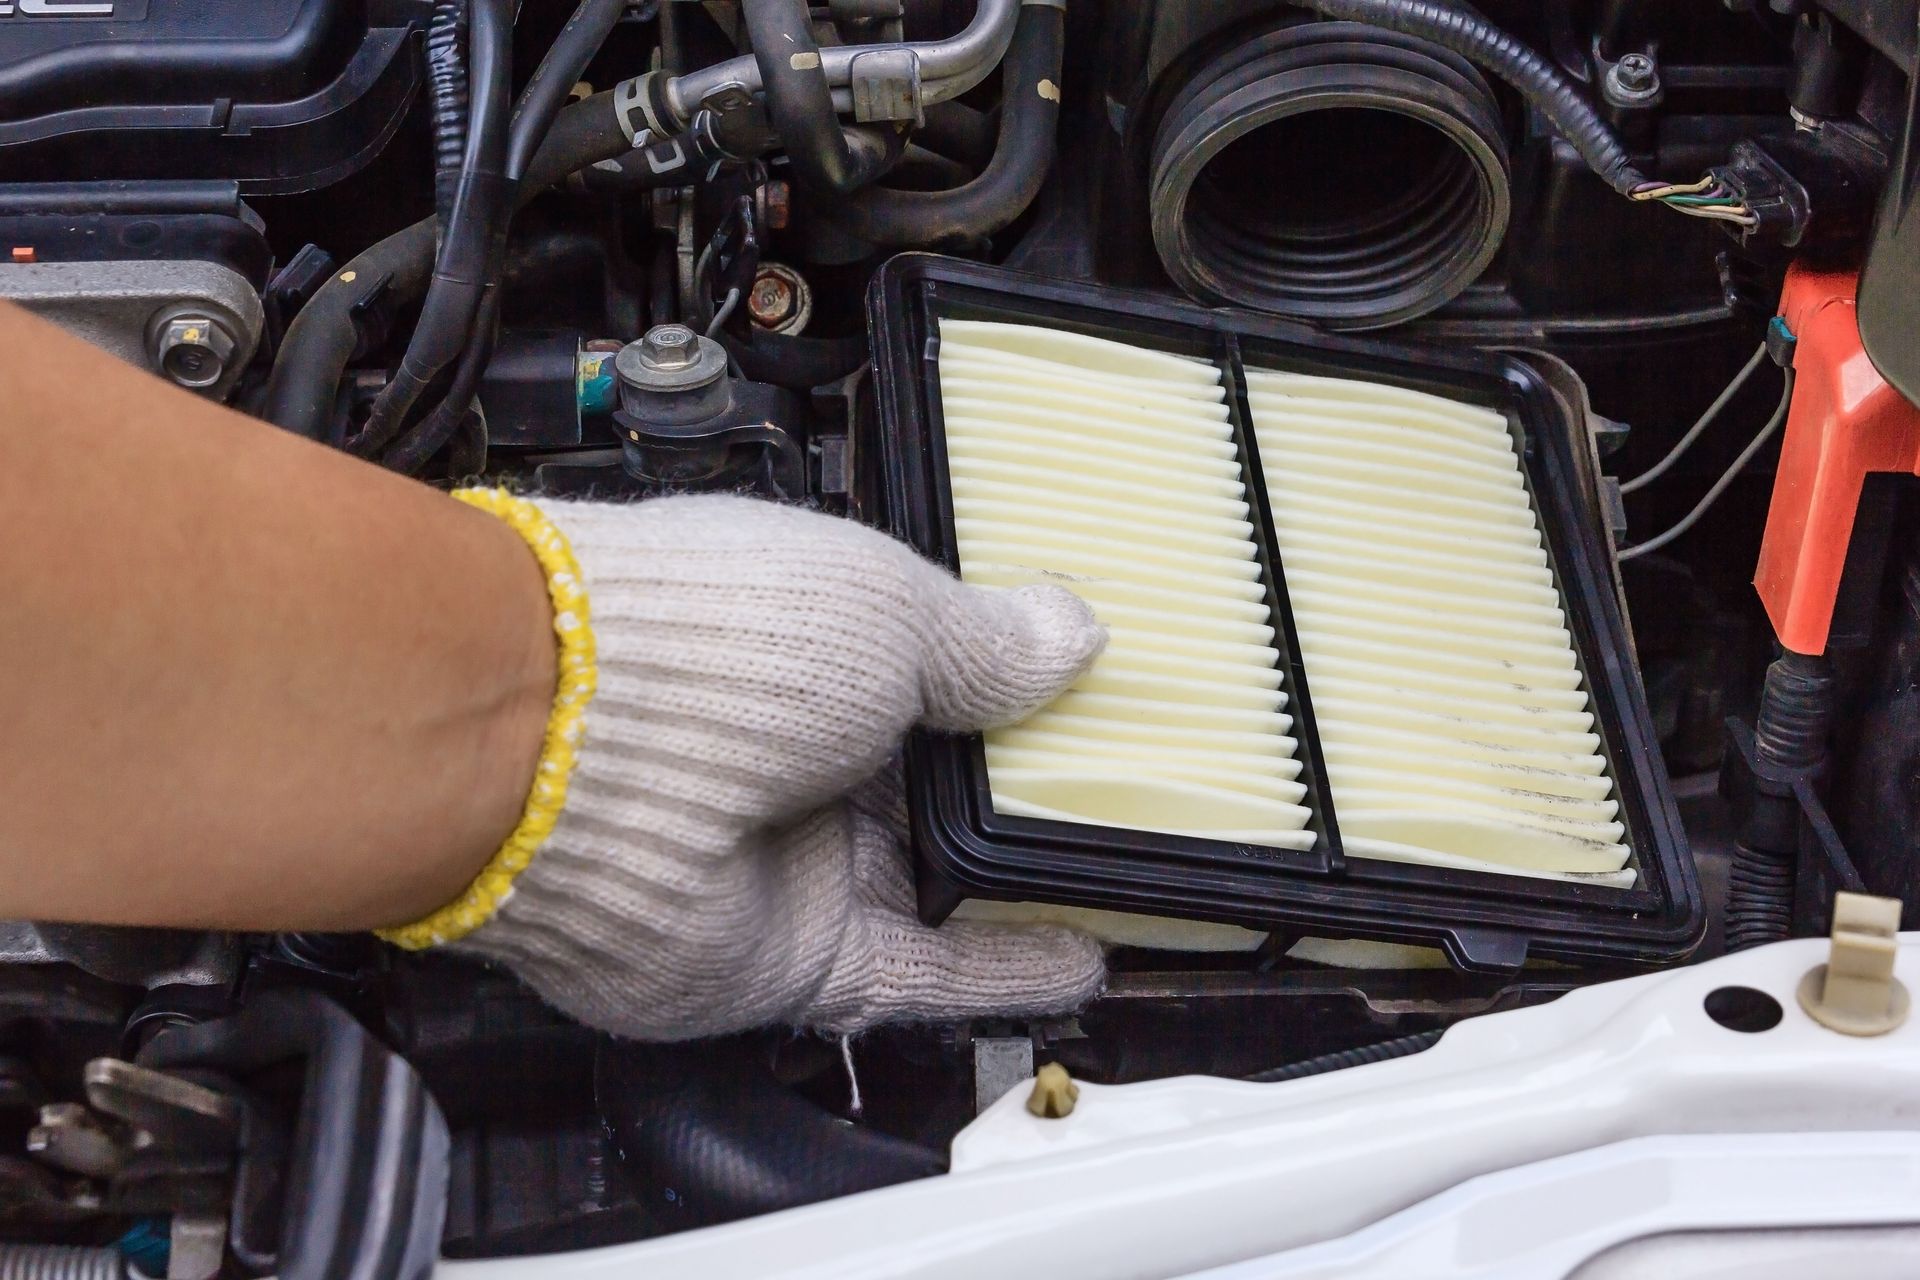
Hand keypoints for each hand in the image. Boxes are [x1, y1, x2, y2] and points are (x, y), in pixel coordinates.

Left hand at [454, 494, 1107, 1039]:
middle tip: (1129, 792)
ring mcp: (794, 856)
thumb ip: (986, 642)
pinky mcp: (797, 954)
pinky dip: (1002, 974)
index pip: (933, 670)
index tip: (1090, 697)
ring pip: (936, 888)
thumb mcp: (889, 608)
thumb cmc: (712, 643)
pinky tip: (1080, 958)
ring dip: (1025, 890)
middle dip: (1023, 793)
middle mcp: (798, 751)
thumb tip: (1072, 631)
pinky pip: (920, 974)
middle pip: (936, 786)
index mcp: (812, 641)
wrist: (574, 758)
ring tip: (1131, 880)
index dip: (1011, 685)